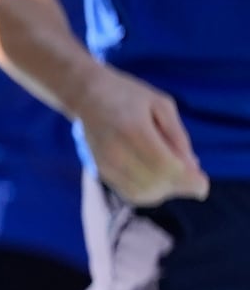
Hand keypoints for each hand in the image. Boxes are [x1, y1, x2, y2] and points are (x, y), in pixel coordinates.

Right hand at [70, 62, 208, 206]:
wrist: (87, 96)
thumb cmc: (128, 96)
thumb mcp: (162, 105)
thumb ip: (178, 136)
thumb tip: (192, 166)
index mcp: (134, 131)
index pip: (166, 167)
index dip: (189, 180)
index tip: (203, 184)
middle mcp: (117, 153)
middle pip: (157, 184)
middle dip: (180, 186)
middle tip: (193, 176)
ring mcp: (106, 165)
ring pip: (144, 193)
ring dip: (165, 190)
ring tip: (173, 176)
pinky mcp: (101, 172)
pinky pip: (131, 193)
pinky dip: (149, 192)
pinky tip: (157, 179)